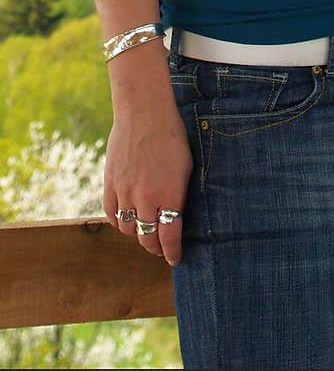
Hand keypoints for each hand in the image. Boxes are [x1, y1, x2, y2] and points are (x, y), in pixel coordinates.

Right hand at [103, 100, 192, 266]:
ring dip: (137, 234)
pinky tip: (126, 219)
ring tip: (144, 230)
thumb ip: (179, 193)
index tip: (175, 259)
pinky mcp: (110, 183)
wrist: (144, 112)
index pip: (169, 236)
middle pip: (147, 237)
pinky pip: (112, 214)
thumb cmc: (172, 136)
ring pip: (128, 229)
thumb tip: (178, 215)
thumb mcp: (186, 166)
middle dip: (155, 247)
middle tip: (160, 248)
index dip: (172, 252)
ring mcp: (125, 191)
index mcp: (170, 193)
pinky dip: (119, 222)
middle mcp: (146, 197)